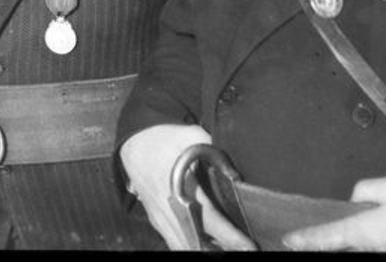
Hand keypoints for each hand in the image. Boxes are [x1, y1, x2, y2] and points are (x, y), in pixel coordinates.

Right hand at [119, 124, 255, 250]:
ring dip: (206, 249)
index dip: (231, 237)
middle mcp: (169, 208)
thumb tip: (237, 172)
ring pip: (184, 247)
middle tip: (243, 248)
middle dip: (221, 249)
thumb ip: (216, 152)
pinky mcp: (157, 221)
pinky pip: (175, 242)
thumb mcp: (193, 136)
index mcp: (180, 187)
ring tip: (227, 247)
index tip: (248, 246)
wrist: (136, 143)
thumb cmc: (165, 139)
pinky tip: (209, 245)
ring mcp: (161, 218)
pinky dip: (192, 246)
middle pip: (197, 243)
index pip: (210, 220)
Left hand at [282, 174, 385, 251]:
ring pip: (357, 249)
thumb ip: (365, 191)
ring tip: (348, 231)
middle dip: (328, 242)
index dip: (306, 239)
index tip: (289, 241)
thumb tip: (355, 200)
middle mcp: (369, 249)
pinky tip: (375, 232)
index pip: (326, 236)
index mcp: (363, 230)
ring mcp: (382, 254)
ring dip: (351, 241)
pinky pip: (373, 249)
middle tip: (311, 238)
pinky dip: (367, 242)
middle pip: (341, 247)